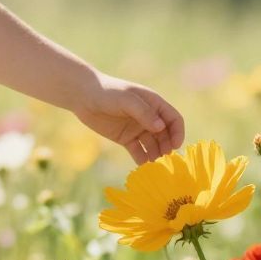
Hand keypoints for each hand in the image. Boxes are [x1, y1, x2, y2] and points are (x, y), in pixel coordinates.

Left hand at [70, 72, 184, 165]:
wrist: (83, 97)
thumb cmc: (107, 92)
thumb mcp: (126, 100)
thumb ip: (143, 113)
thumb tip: (161, 128)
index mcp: (154, 104)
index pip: (174, 119)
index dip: (178, 132)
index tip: (175, 146)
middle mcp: (149, 117)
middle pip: (166, 135)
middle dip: (167, 147)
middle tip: (164, 159)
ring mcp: (138, 129)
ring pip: (153, 145)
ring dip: (156, 155)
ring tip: (155, 166)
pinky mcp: (126, 138)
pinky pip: (139, 151)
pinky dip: (143, 159)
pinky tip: (143, 167)